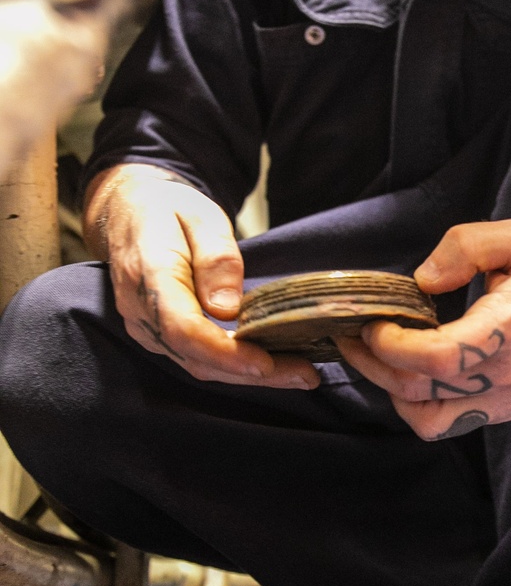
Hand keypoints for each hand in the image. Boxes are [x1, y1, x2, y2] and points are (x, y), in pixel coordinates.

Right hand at [84, 165, 319, 388]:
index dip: (225, 353)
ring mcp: (145, 328)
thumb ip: (216, 259)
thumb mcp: (201, 216)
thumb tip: (228, 309)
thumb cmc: (169, 210)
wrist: (128, 212)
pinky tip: (271, 364)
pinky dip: (234, 367)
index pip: (183, 328)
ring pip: (198, 365)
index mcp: (148, 274)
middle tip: (306, 375)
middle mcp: (140, 311)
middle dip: (251, 373)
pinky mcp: (158, 336)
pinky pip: (195, 359)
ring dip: (248, 376)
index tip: (266, 362)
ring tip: (299, 373)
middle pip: (196, 358)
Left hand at [336, 219, 510, 439]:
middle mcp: (506, 372)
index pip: (439, 357)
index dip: (393, 347)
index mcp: (509, 328)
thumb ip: (465, 247)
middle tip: (354, 337)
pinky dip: (419, 404)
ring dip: (394, 394)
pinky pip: (449, 423)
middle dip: (374, 365)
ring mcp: (505, 398)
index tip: (374, 323)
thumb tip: (423, 280)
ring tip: (381, 361)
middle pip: (421, 391)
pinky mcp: (504, 410)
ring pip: (429, 421)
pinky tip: (413, 373)